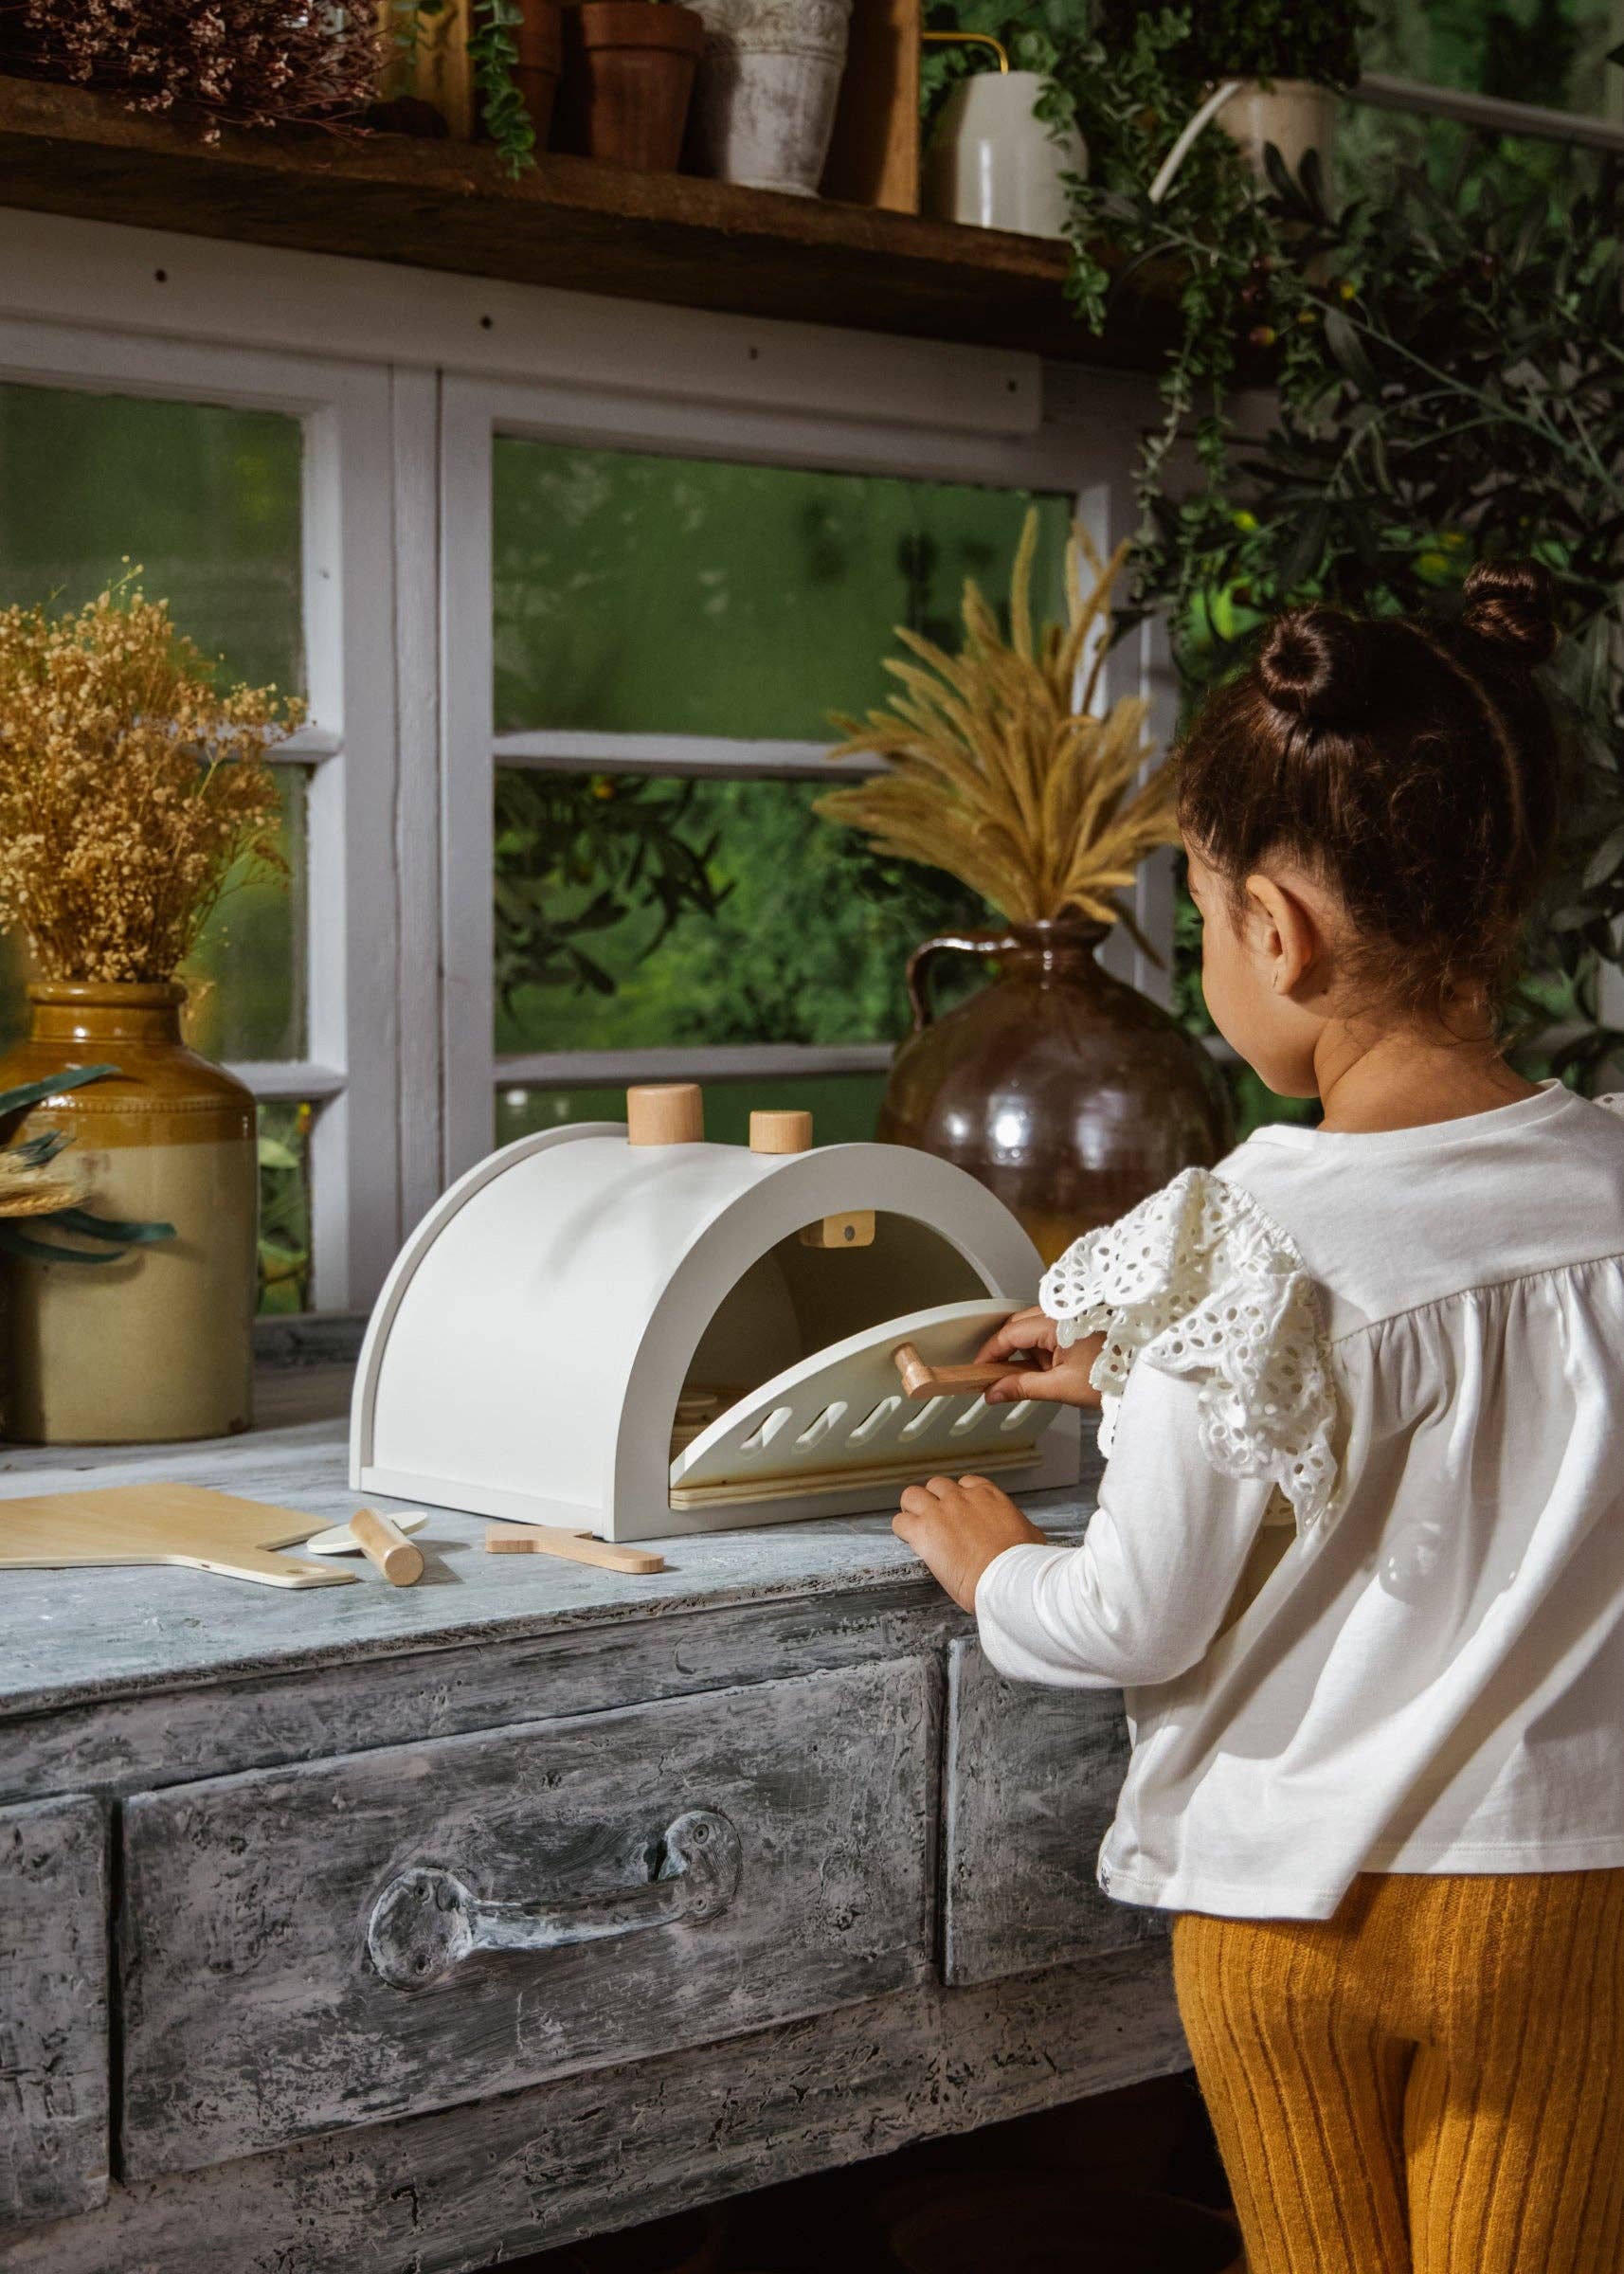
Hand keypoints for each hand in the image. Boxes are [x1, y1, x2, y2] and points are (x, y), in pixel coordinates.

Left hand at [893, 1473, 1047, 1611]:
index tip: (958, 1512)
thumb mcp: (1030, 1535)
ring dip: (912, 1509)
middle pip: (936, 1485)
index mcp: (988, 1495)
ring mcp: (940, 1512)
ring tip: (916, 1526)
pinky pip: (900, 1522)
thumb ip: (1018, 1527)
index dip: (958, 1498)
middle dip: (933, 1500)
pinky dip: (902, 1530)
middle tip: (935, 1520)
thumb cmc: (1022, 1561)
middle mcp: (961, 1498)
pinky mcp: (924, 1531)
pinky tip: (910, 1541)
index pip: (965, 1483)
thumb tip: (1022, 1535)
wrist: (1007, 1577)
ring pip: (912, 1495)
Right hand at [975, 1306, 1104, 1407]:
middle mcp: (1064, 1311)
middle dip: (1007, 1351)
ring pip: (1033, 1325)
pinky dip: (1043, 1346)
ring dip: (1027, 1349)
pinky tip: (1052, 1366)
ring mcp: (1073, 1314)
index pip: (1009, 1334)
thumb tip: (994, 1392)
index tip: (979, 1371)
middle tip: (1001, 1377)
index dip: (990, 1353)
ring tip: (1040, 1375)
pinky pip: (1050, 1327)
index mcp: (1058, 1323)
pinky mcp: (1080, 1320)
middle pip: (1018, 1325)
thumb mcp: (1062, 1388)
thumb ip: (1022, 1388)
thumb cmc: (1114, 1377)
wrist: (1146, 1374)